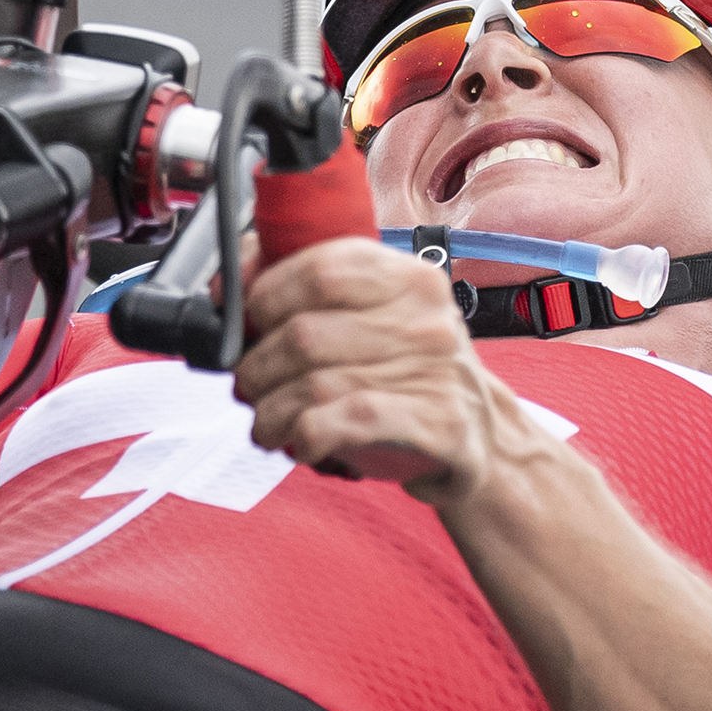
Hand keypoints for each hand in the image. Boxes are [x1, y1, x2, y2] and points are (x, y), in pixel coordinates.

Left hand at [230, 236, 554, 505]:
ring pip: (315, 383)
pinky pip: (347, 420)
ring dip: (271, 412)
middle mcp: (426, 319)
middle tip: (249, 388)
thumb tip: (228, 286)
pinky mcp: (438, 423)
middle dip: (257, 368)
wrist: (483, 438)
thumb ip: (306, 295)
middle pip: (305, 334)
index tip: (249, 322)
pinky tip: (301, 443)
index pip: (322, 267)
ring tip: (266, 424)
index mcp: (408, 279)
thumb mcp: (371, 322)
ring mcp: (436, 370)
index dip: (267, 295)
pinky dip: (306, 434)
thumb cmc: (410, 376)